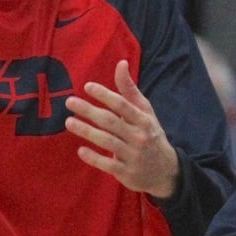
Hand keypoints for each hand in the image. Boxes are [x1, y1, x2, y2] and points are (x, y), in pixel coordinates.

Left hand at [65, 59, 181, 198]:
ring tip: (69, 122)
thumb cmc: (151, 135)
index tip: (87, 86)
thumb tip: (121, 63)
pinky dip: (94, 158)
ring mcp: (132, 155)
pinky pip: (107, 164)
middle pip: (111, 121)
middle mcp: (139, 136)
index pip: (123, 105)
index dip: (105, 95)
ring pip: (107, 141)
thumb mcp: (145, 112)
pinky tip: (80, 150)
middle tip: (69, 102)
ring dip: (87, 131)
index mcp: (144, 120)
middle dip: (89, 111)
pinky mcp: (126, 172)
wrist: (166, 171)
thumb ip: (130, 90)